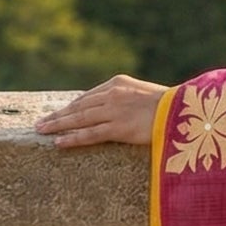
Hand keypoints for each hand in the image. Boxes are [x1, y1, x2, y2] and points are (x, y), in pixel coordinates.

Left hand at [34, 75, 166, 148]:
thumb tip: (125, 112)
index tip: (60, 112)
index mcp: (119, 83)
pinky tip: (58, 142)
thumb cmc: (172, 105)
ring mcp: (114, 111)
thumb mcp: (148, 95)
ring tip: (41, 131)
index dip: (72, 106)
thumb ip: (131, 99)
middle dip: (58, 115)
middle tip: (40, 123)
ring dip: (57, 125)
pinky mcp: (118, 127)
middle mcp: (112, 94)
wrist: (184, 109)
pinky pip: (90, 134)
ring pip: (79, 119)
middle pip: (78, 106)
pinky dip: (72, 138)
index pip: (89, 96)